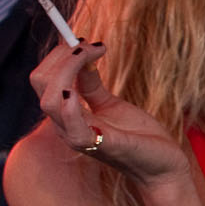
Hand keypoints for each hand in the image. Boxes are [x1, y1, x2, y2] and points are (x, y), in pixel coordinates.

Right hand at [29, 37, 190, 186]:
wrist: (163, 164)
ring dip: (68, 68)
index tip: (84, 40)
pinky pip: (71, 125)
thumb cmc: (138, 137)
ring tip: (92, 52)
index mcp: (67, 115)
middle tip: (89, 44)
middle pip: (42, 83)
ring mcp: (79, 137)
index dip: (59, 55)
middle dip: (61, 56)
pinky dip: (70, 104)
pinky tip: (79, 89)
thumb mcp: (112, 104)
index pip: (44, 79)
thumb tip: (82, 60)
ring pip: (50, 99)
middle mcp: (66, 126)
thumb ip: (92, 86)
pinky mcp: (98, 145)